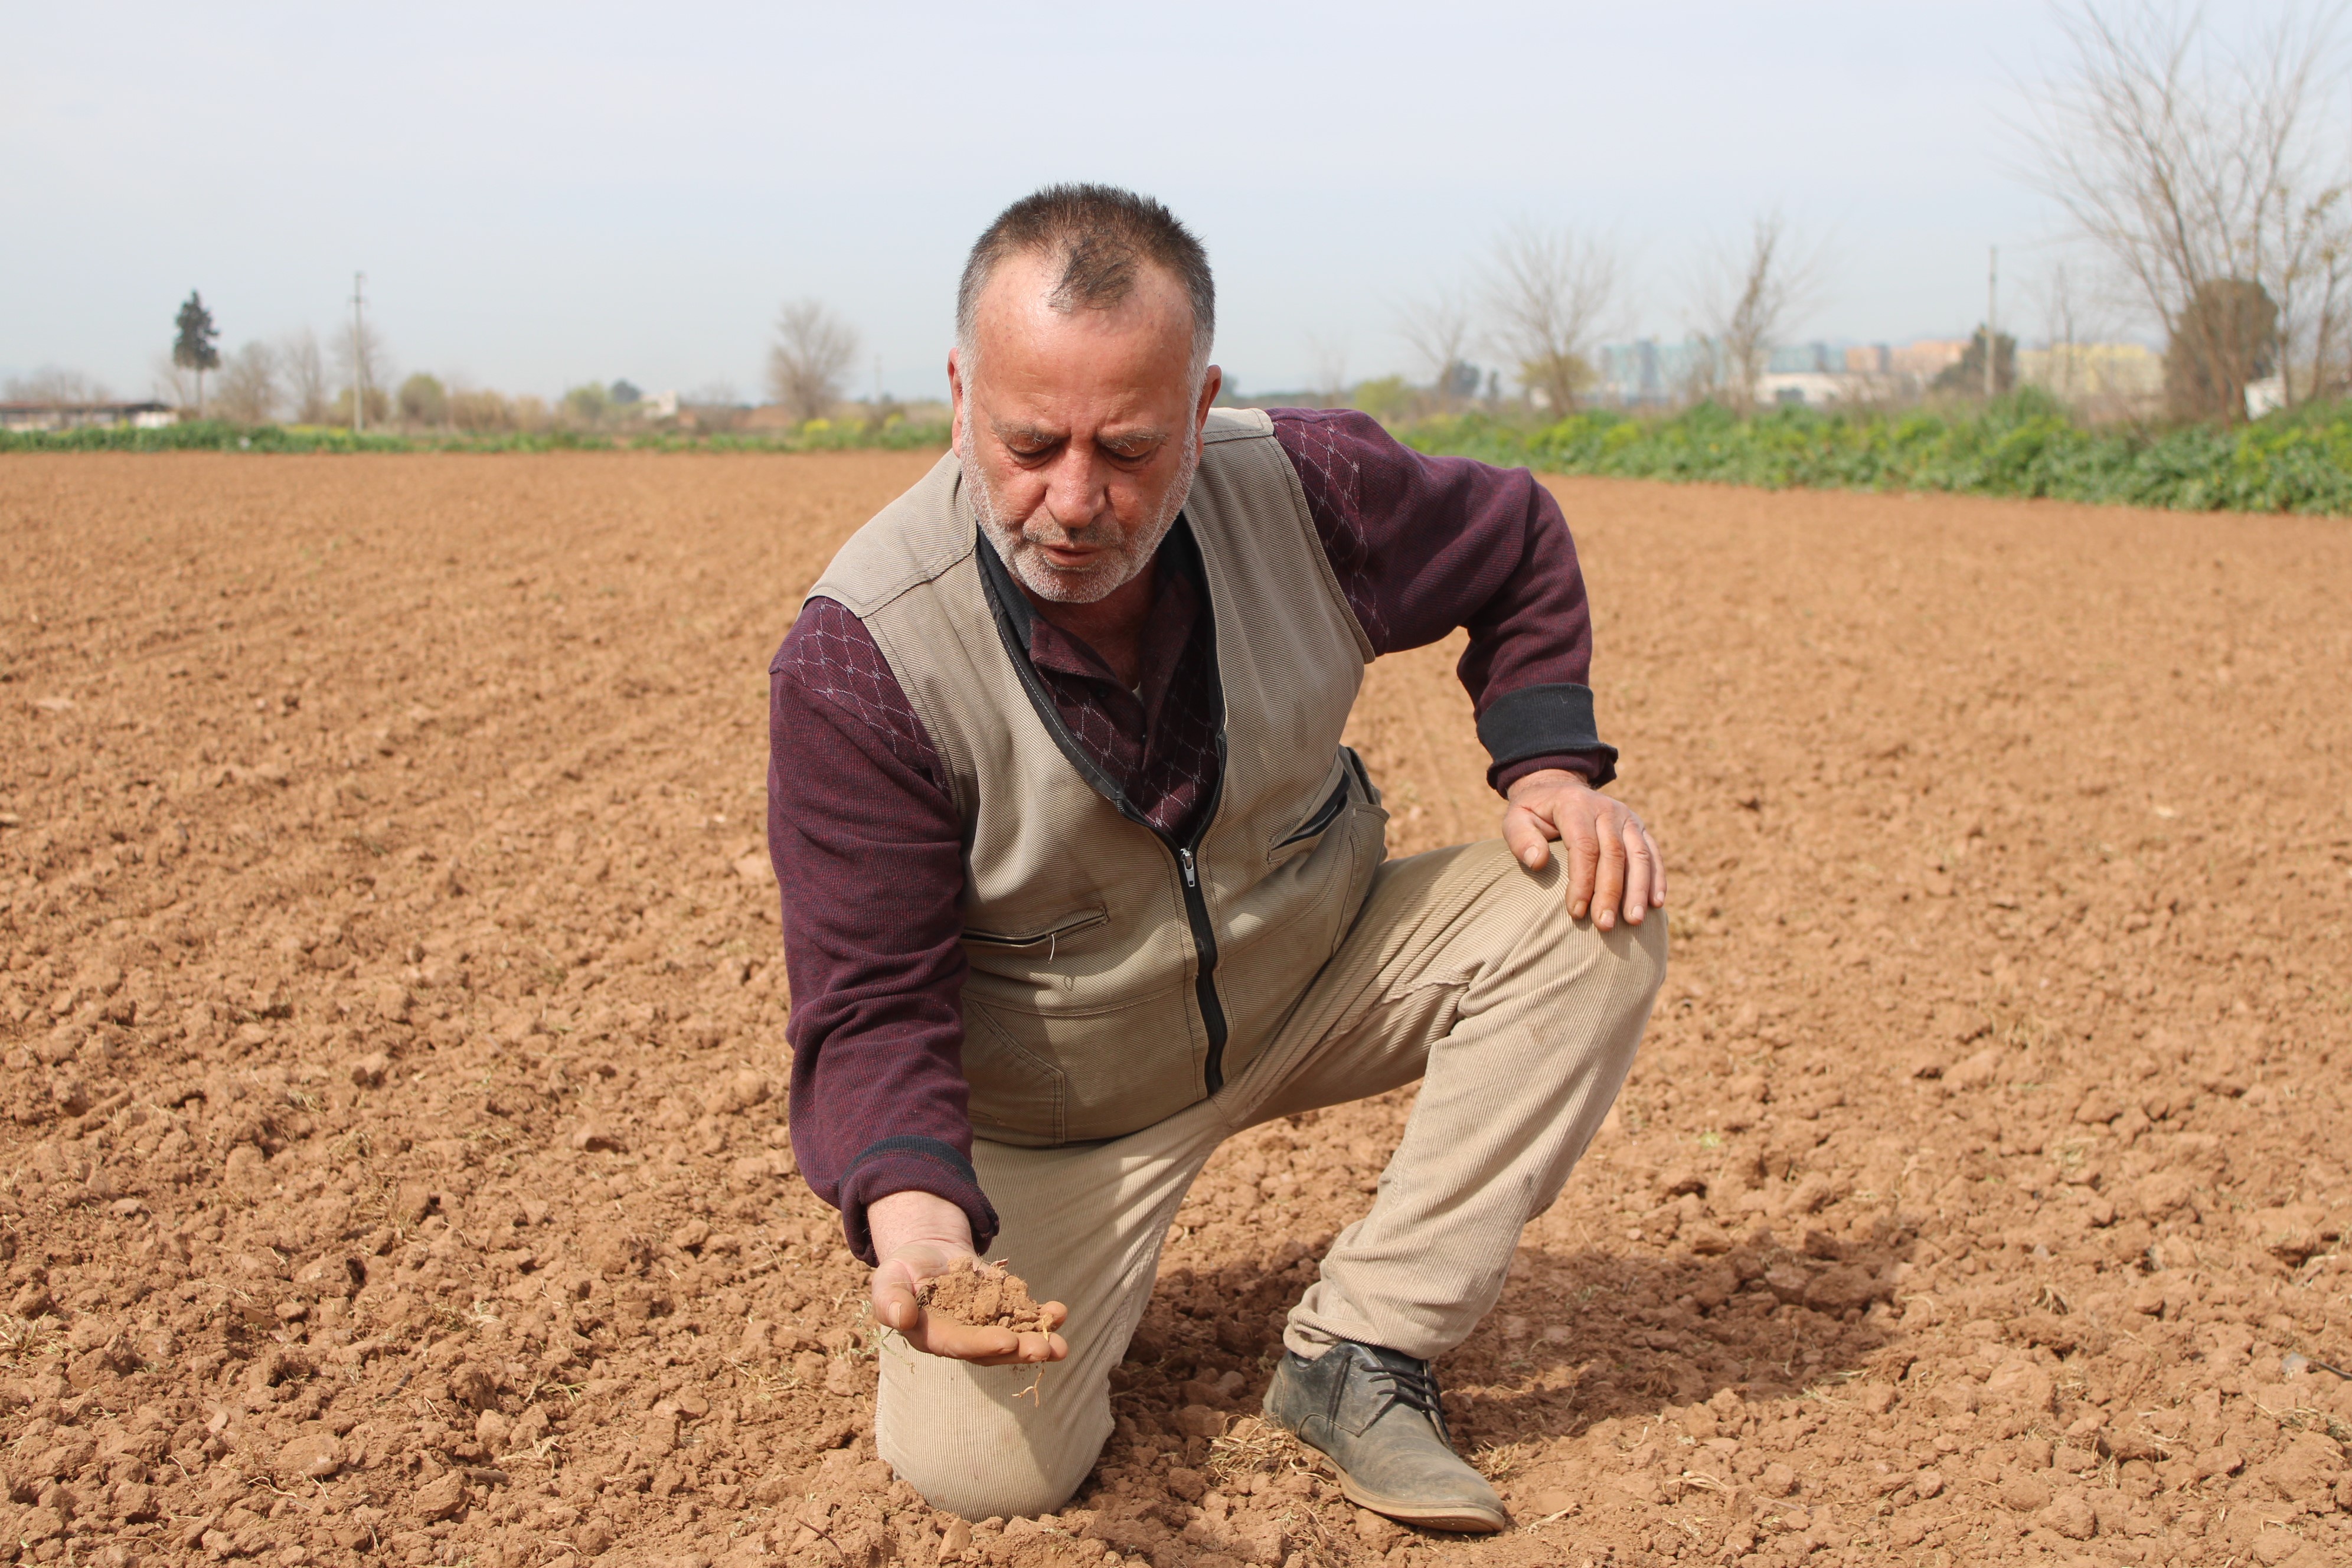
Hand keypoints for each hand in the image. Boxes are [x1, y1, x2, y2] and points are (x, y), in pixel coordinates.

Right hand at [867, 1190, 1067, 1365]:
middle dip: (1020, 1350)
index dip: (982, 1344)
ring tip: (1061, 1345)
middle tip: (1046, 1350)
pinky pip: (1024, 1316)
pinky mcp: (1001, 1309)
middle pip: (992, 1350)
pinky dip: (1042, 1316)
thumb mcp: (888, 1279)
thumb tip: (901, 1318)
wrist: (927, 1253)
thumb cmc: (903, 1269)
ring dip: (1037, 1341)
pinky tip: (1059, 1312)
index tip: (1007, 1342)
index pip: (959, 1344)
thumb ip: (890, 1300)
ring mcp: (985, 1326)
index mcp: (933, 1337)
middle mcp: (962, 1338)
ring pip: (1013, 1338)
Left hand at [1501, 768, 1666, 930]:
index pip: (1584, 847)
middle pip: (1614, 854)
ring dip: (1638, 890)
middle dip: (1610, 893)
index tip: (1576, 912)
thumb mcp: (1516, 819)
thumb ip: (1521, 839)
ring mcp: (1626, 817)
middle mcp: (1606, 808)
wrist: (1558, 789)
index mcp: (1575, 805)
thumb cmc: (1534, 813)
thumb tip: (1538, 862)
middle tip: (1605, 925)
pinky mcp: (1639, 826)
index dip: (1582, 881)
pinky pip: (1652, 852)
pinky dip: (1656, 878)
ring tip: (1633, 921)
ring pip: (1638, 855)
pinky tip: (1655, 904)